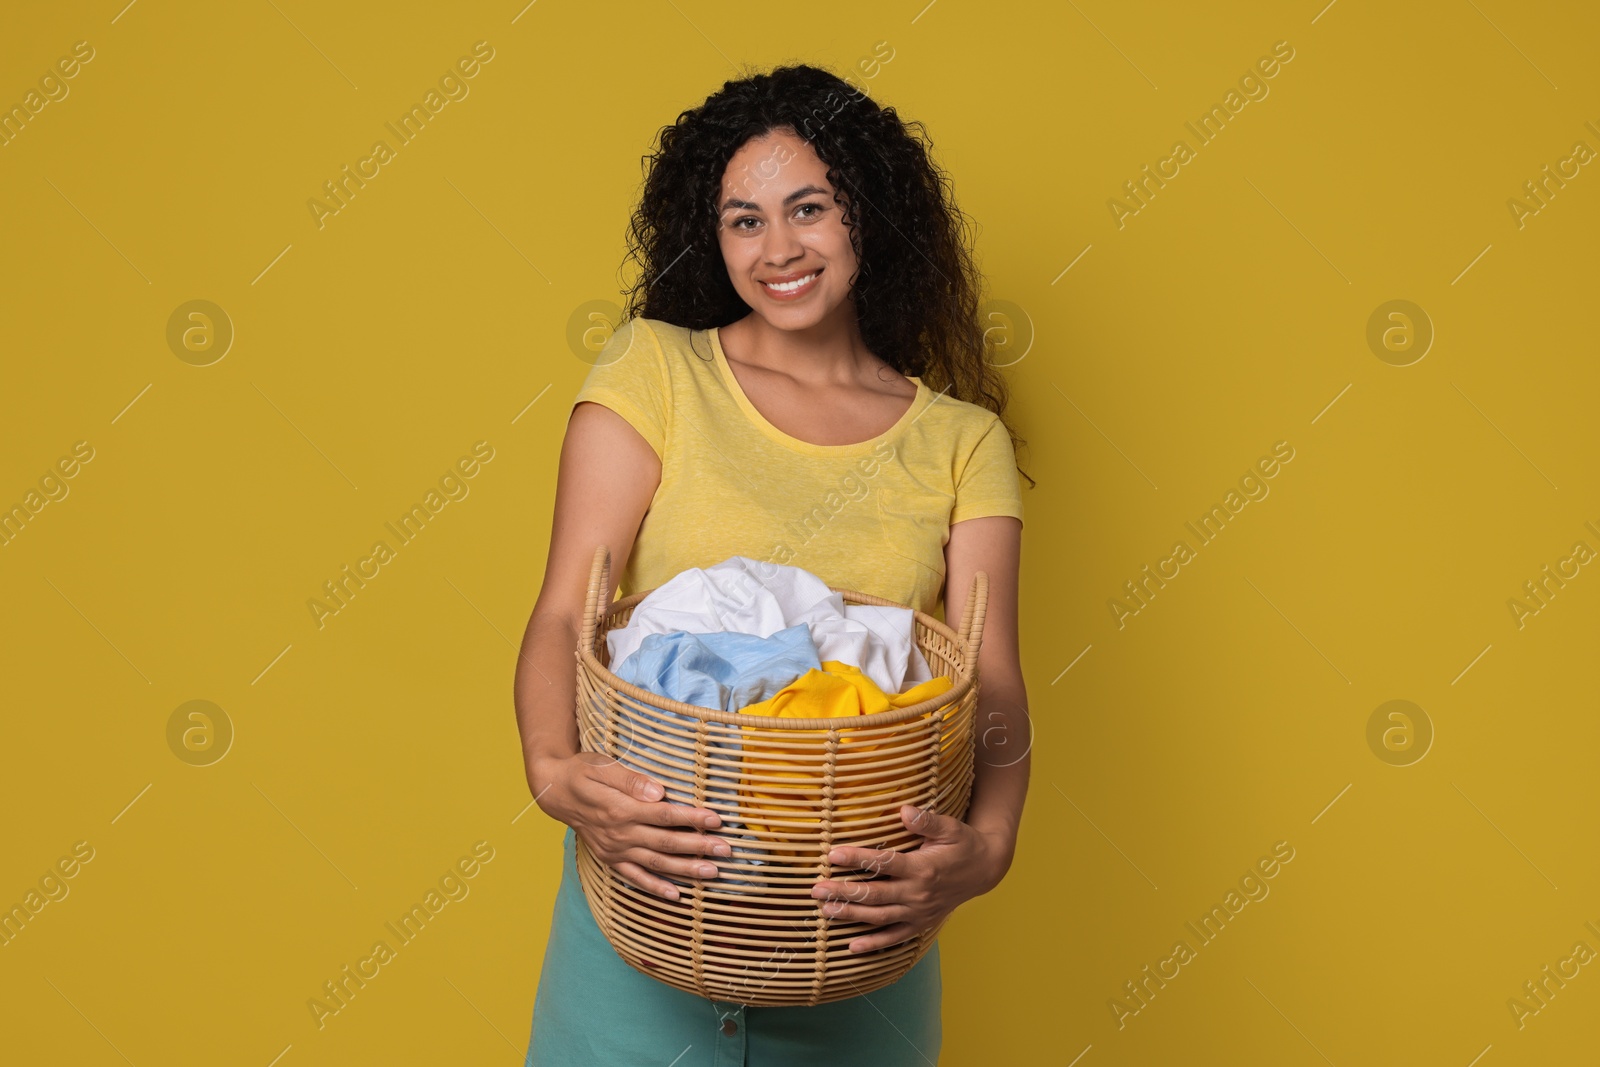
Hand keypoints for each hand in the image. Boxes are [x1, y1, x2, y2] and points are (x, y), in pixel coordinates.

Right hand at [530, 751, 731, 900]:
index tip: (717, 819)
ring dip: (685, 869)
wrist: (554, 791)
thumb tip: (659, 792)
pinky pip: (634, 878)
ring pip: (655, 863)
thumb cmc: (582, 772)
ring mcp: (614, 850)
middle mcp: (618, 834)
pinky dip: (655, 887)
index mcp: (620, 809)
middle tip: (726, 850)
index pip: (665, 815)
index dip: (692, 818)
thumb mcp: (602, 766)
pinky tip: (677, 895)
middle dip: (698, 847)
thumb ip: (631, 780)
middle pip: (666, 842)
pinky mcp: (610, 859)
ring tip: (713, 872)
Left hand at [809, 804, 1010, 952]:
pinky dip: (874, 944)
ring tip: (825, 910)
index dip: (857, 858)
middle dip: (843, 892)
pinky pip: (895, 937)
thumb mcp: (950, 827)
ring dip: (851, 915)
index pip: (884, 863)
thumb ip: (926, 820)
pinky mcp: (921, 923)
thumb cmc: (963, 844)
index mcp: (923, 868)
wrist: (985, 869)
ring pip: (879, 917)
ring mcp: (919, 912)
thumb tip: (904, 810)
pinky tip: (852, 946)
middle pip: (874, 894)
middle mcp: (918, 894)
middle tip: (816, 889)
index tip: (833, 854)